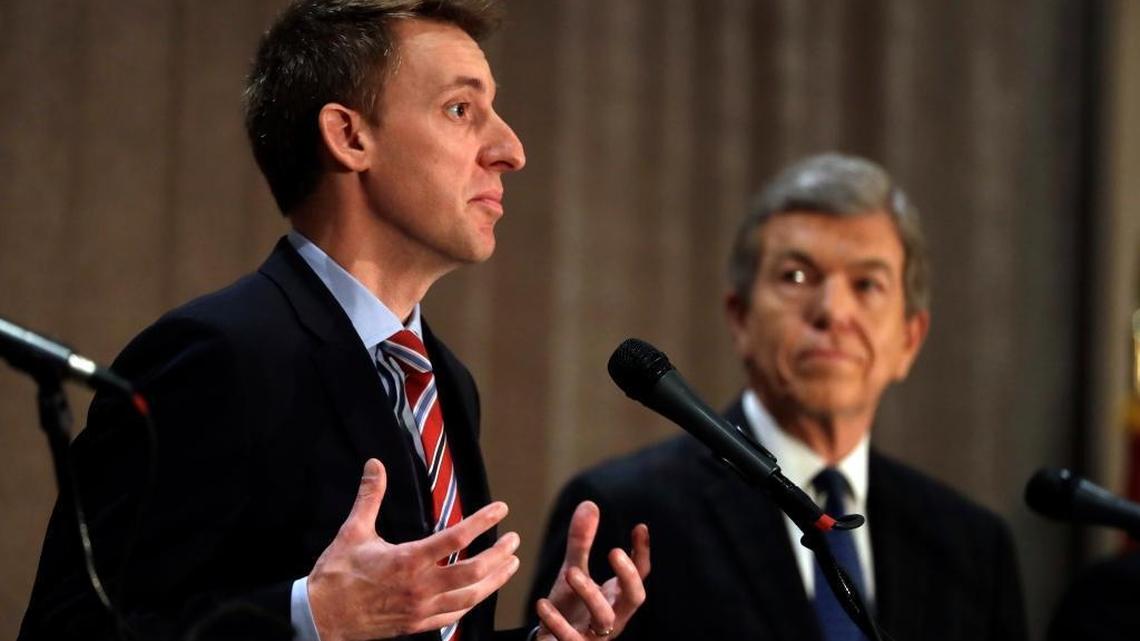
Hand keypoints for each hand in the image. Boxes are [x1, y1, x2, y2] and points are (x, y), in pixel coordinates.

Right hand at [308, 459, 519, 640]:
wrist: (321, 617)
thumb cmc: (336, 574)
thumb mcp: (353, 531)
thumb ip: (369, 496)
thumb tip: (375, 464)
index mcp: (407, 560)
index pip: (457, 537)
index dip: (483, 521)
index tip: (501, 509)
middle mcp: (420, 587)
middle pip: (474, 571)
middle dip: (500, 555)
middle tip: (514, 540)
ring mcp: (421, 609)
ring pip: (471, 597)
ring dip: (496, 579)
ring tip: (511, 564)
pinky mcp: (418, 625)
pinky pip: (455, 615)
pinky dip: (473, 601)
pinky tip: (482, 591)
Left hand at [535, 501, 649, 639]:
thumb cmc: (569, 608)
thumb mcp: (574, 570)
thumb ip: (581, 543)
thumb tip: (590, 504)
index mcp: (617, 596)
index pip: (639, 575)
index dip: (642, 553)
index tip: (640, 526)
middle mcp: (614, 616)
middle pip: (634, 598)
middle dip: (627, 576)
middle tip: (614, 551)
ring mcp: (596, 635)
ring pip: (605, 618)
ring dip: (590, 594)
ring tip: (571, 572)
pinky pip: (571, 639)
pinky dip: (557, 622)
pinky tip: (542, 604)